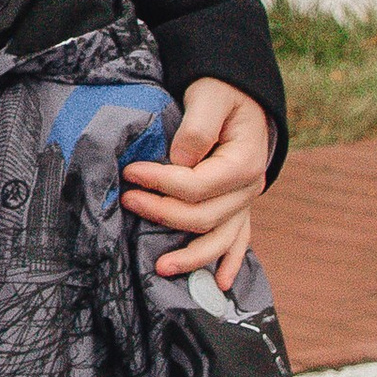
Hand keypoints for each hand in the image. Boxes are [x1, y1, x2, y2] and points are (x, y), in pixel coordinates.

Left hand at [122, 77, 271, 290]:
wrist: (238, 91)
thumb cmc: (221, 91)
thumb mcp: (209, 96)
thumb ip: (196, 128)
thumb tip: (179, 162)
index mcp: (245, 161)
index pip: (198, 185)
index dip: (161, 182)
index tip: (130, 172)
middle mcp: (249, 187)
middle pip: (204, 216)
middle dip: (162, 212)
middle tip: (127, 200)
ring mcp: (245, 200)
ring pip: (220, 239)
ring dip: (192, 257)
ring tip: (159, 268)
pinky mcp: (238, 205)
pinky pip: (238, 240)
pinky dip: (231, 262)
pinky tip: (222, 285)